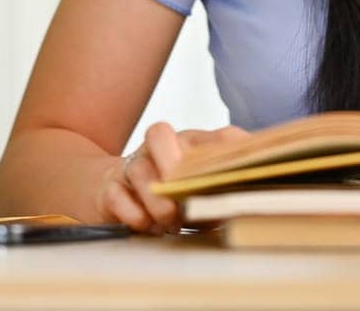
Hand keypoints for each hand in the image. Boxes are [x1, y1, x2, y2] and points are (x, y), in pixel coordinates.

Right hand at [96, 121, 249, 234]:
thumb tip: (250, 201)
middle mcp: (158, 149)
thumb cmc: (170, 195)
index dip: (233, 146)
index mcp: (190, 144)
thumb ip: (221, 191)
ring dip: (157, 200)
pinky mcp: (109, 190)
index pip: (216, 137)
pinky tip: (148, 227)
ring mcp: (131, 167)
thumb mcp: (201, 191)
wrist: (114, 194)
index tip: (247, 163)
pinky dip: (134, 214)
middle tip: (183, 191)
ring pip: (138, 171)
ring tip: (171, 223)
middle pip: (159, 134)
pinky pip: (116, 196)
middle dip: (172, 161)